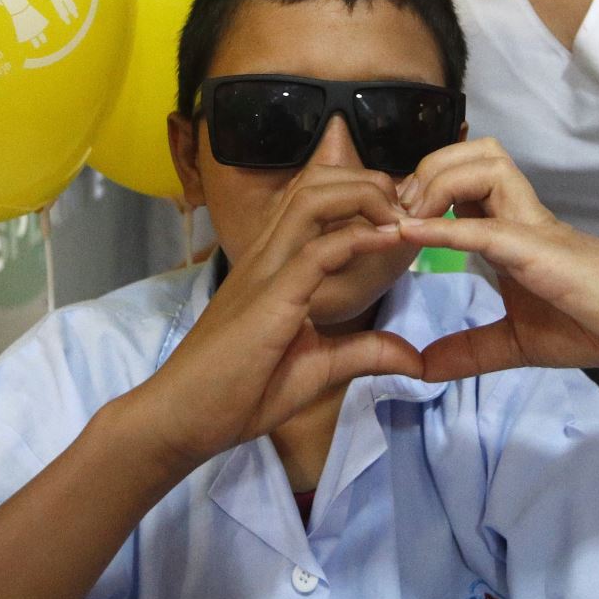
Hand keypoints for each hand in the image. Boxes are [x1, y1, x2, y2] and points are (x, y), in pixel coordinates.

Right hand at [128, 169, 420, 473]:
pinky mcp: (269, 296)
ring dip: (363, 196)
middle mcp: (267, 253)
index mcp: (275, 262)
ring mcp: (265, 270)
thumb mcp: (318, 367)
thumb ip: (364, 352)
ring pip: (312, 199)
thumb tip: (414, 358)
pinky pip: (316, 251)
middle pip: (316, 183)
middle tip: (407, 211)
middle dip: (367, 181)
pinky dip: (357, 238)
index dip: (361, 193)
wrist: (184, 418)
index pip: (314, 198)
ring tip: (399, 219)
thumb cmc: (238, 392)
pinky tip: (388, 240)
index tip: (402, 219)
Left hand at [394, 139, 598, 381]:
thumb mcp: (517, 343)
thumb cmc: (594, 322)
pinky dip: (444, 226)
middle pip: (468, 154)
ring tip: (405, 217)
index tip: (382, 219)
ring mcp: (531, 226)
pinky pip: (488, 225)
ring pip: (483, 164)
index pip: (459, 183)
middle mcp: (517, 215)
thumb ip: (469, 351)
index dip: (418, 188)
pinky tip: (409, 233)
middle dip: (423, 170)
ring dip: (436, 181)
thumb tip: (421, 369)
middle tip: (393, 210)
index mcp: (508, 230)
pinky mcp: (541, 249)